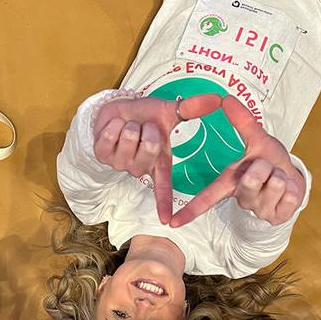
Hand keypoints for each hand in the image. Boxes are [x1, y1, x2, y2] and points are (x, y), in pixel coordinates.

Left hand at [93, 93, 221, 223]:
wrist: (119, 109)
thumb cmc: (146, 116)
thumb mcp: (169, 112)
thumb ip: (192, 108)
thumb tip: (218, 98)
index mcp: (159, 164)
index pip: (164, 187)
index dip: (164, 203)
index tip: (167, 221)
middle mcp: (140, 168)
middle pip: (150, 148)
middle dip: (148, 128)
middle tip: (144, 128)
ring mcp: (121, 164)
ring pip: (129, 138)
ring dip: (130, 124)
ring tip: (130, 127)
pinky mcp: (102, 155)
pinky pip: (110, 136)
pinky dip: (114, 124)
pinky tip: (115, 127)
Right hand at [169, 95, 304, 227]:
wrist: (294, 180)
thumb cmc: (271, 161)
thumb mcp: (258, 140)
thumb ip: (242, 120)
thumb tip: (226, 98)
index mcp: (231, 182)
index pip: (208, 196)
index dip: (191, 210)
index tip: (173, 223)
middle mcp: (241, 198)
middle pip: (253, 177)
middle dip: (266, 166)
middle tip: (267, 169)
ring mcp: (258, 209)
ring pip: (275, 183)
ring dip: (282, 175)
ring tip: (277, 178)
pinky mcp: (276, 217)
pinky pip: (290, 195)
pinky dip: (293, 188)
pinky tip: (287, 192)